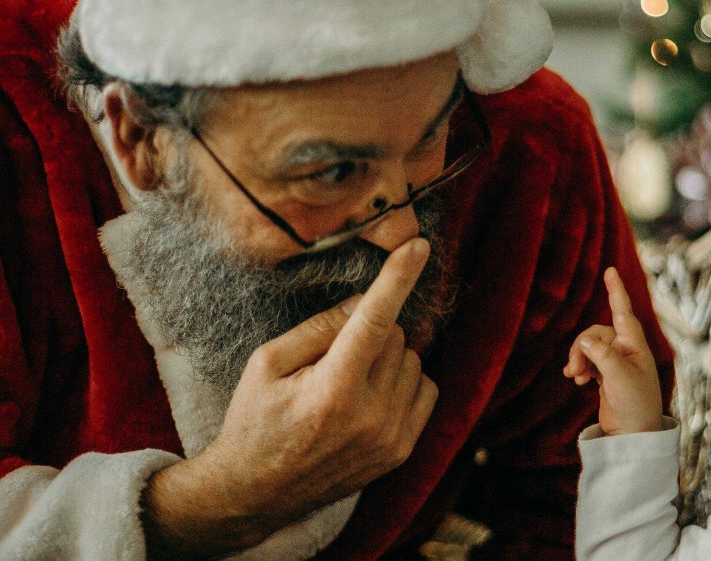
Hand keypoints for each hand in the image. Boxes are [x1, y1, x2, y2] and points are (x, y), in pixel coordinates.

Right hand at [142, 237, 438, 556]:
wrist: (256, 493)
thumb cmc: (254, 421)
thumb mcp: (267, 362)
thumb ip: (319, 327)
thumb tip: (365, 301)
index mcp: (332, 391)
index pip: (374, 321)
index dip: (397, 278)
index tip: (418, 246)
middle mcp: (370, 416)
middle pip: (395, 336)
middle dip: (369, 332)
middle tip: (331, 358)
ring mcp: (390, 438)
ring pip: (413, 360)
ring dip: (388, 357)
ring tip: (347, 381)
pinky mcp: (401, 451)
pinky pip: (427, 389)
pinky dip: (405, 380)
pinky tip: (371, 394)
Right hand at [563, 267, 662, 434]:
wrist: (634, 435)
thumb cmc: (635, 405)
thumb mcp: (619, 378)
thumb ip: (602, 355)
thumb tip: (584, 341)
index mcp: (635, 345)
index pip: (622, 312)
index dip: (616, 290)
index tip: (610, 270)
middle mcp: (626, 350)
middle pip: (595, 333)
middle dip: (581, 347)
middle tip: (575, 370)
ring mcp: (615, 362)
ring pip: (588, 346)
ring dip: (578, 359)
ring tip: (575, 377)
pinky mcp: (606, 375)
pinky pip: (587, 360)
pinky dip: (579, 366)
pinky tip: (575, 379)